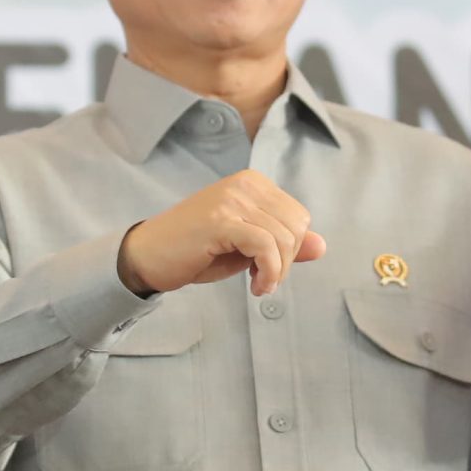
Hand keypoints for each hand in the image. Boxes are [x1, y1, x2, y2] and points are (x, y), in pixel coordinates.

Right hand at [116, 169, 326, 297]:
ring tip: (257, 285)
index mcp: (253, 183)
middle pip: (297, 226)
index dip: (291, 249)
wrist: (148, 256)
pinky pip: (265, 246)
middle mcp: (245, 184)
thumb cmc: (196, 251)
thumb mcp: (247, 247)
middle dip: (287, 261)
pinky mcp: (220, 220)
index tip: (268, 268)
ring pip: (284, 238)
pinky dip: (269, 272)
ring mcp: (231, 200)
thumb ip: (283, 243)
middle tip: (263, 280)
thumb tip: (322, 245)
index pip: (298, 216)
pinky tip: (255, 287)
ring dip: (277, 271)